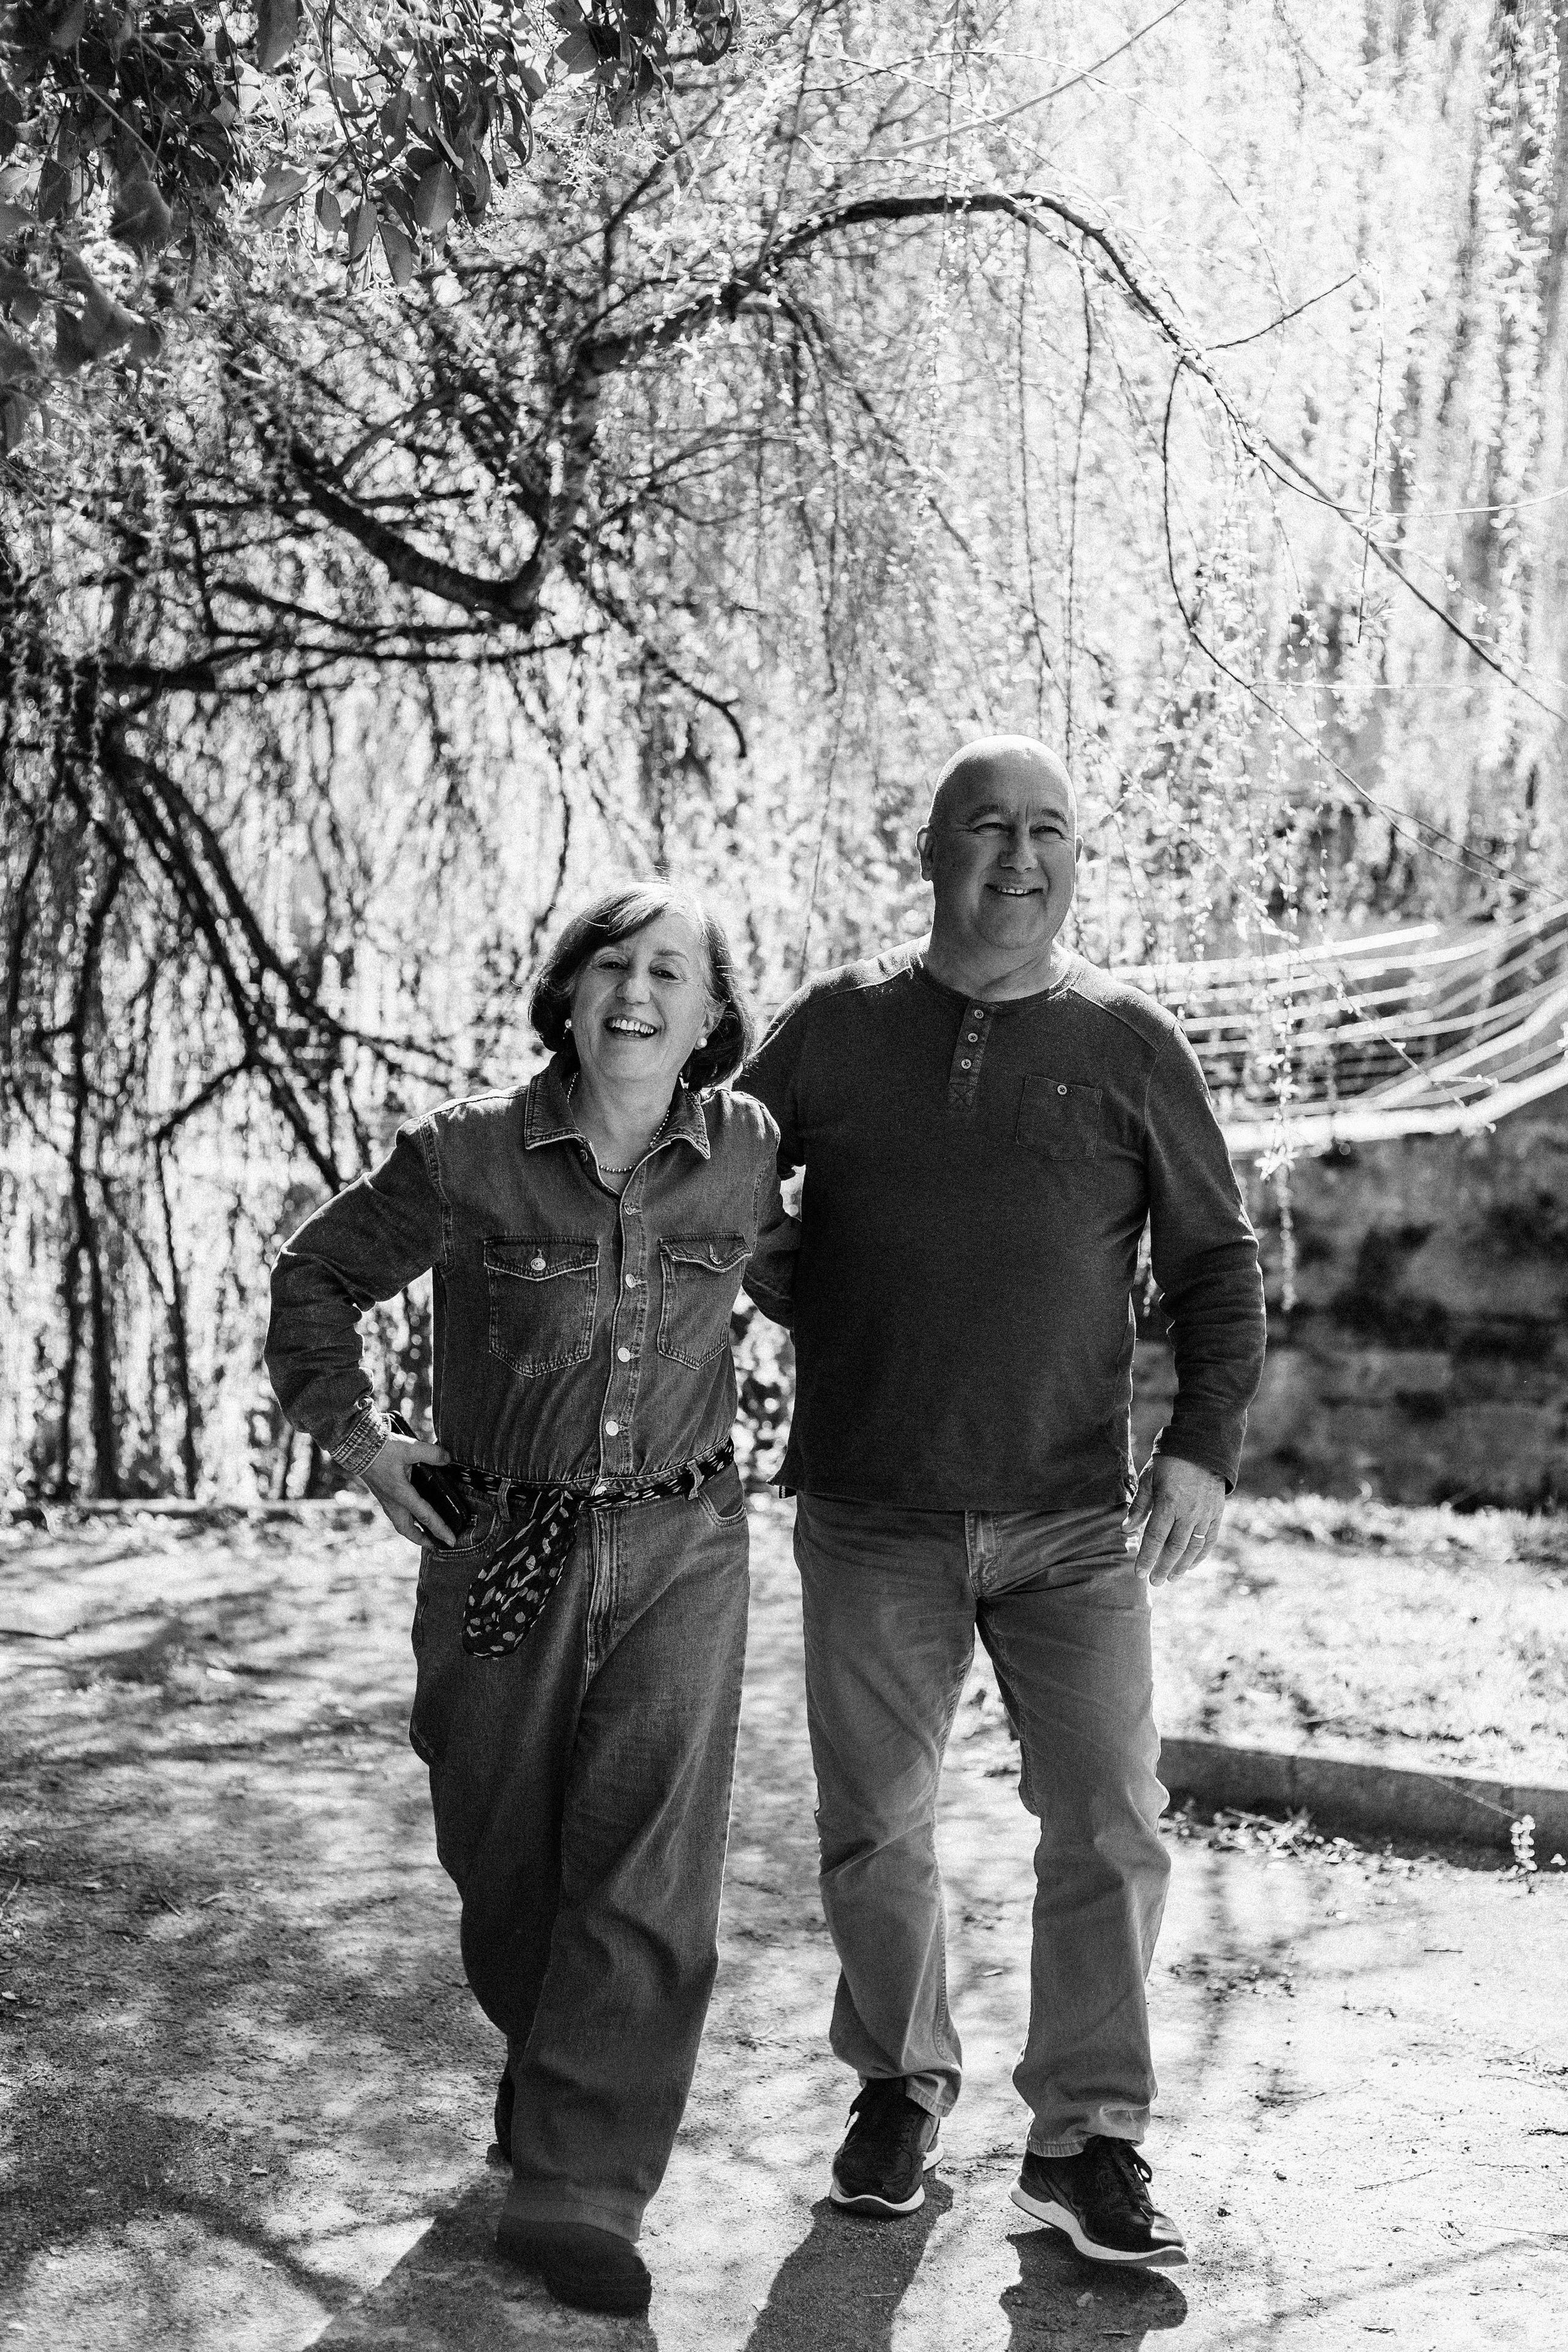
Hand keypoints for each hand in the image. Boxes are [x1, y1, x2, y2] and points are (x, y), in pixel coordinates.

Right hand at [361, 1429, 456, 1548]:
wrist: (356, 1447)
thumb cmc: (381, 1450)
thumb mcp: (409, 1448)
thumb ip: (431, 1454)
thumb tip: (447, 1459)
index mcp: (401, 1494)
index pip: (426, 1517)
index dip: (440, 1530)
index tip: (451, 1541)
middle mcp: (393, 1501)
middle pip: (408, 1530)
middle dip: (423, 1539)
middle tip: (437, 1543)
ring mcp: (386, 1499)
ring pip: (400, 1523)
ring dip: (413, 1531)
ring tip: (426, 1533)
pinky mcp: (382, 1494)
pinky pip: (395, 1514)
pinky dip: (406, 1519)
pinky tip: (413, 1513)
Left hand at [1130, 1453, 1226, 1585]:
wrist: (1202, 1447)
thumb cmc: (1170, 1461)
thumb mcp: (1149, 1479)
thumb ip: (1139, 1506)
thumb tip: (1126, 1530)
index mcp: (1168, 1503)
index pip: (1154, 1538)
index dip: (1147, 1557)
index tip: (1139, 1573)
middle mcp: (1188, 1513)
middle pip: (1174, 1548)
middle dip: (1163, 1567)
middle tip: (1155, 1582)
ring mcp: (1205, 1514)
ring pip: (1193, 1548)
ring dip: (1181, 1566)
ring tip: (1171, 1577)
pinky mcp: (1217, 1513)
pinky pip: (1209, 1540)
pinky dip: (1200, 1555)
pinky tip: (1191, 1565)